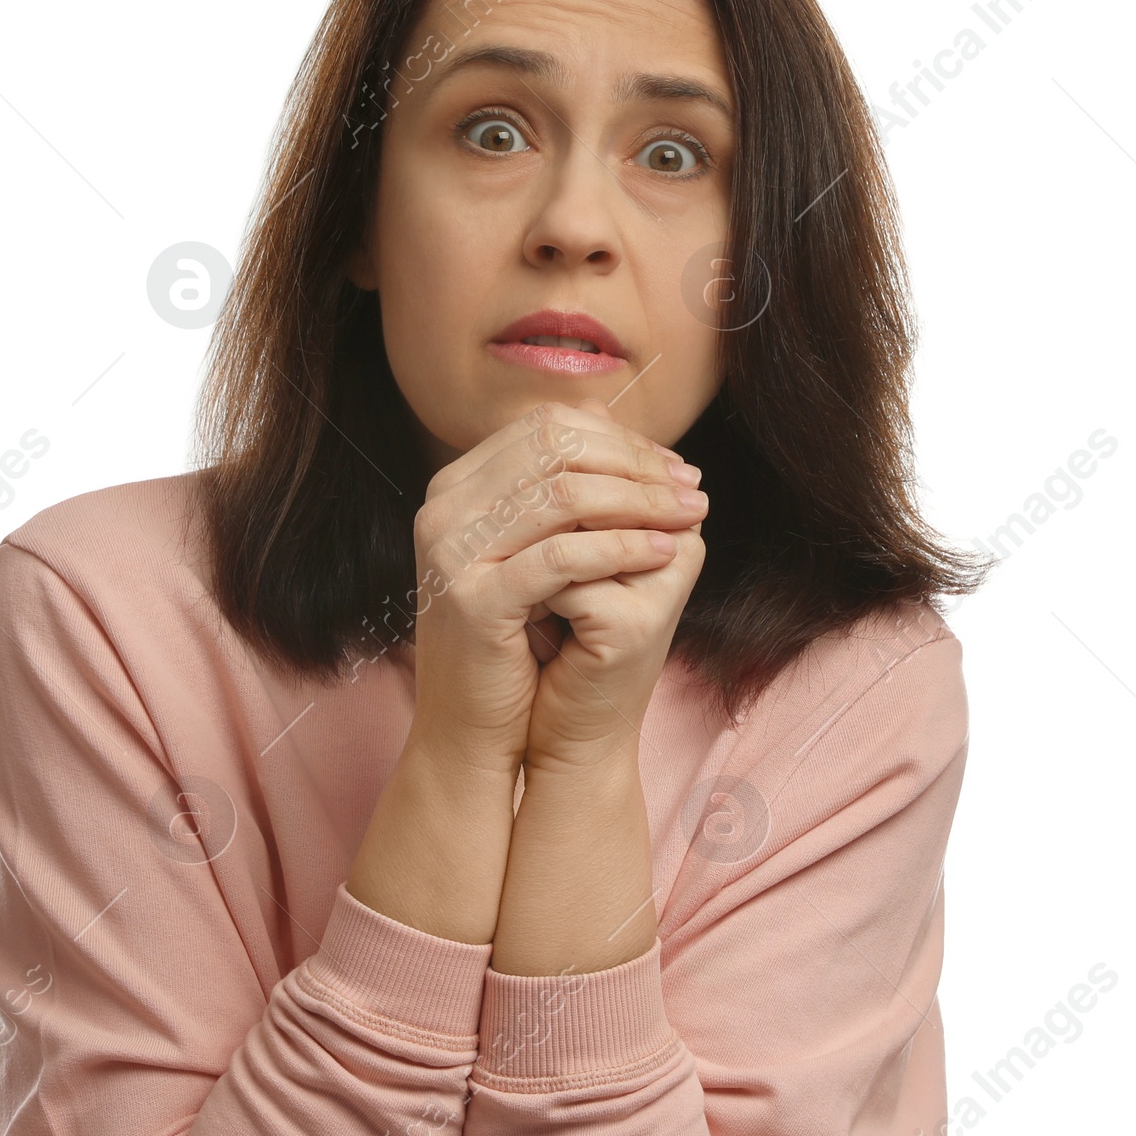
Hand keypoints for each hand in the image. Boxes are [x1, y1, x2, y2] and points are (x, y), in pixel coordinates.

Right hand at [406, 401, 705, 775]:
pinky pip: (562, 556)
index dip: (619, 439)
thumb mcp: (533, 548)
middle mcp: (443, 507)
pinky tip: (665, 553)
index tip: (674, 466)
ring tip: (690, 515)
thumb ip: (557, 484)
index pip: (547, 428)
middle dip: (636, 464)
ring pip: (563, 495)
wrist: (468, 726)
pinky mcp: (472, 597)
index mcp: (456, 486)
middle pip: (557, 450)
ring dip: (640, 501)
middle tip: (692, 486)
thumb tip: (605, 409)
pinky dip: (621, 548)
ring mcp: (451, 549)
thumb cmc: (512, 640)